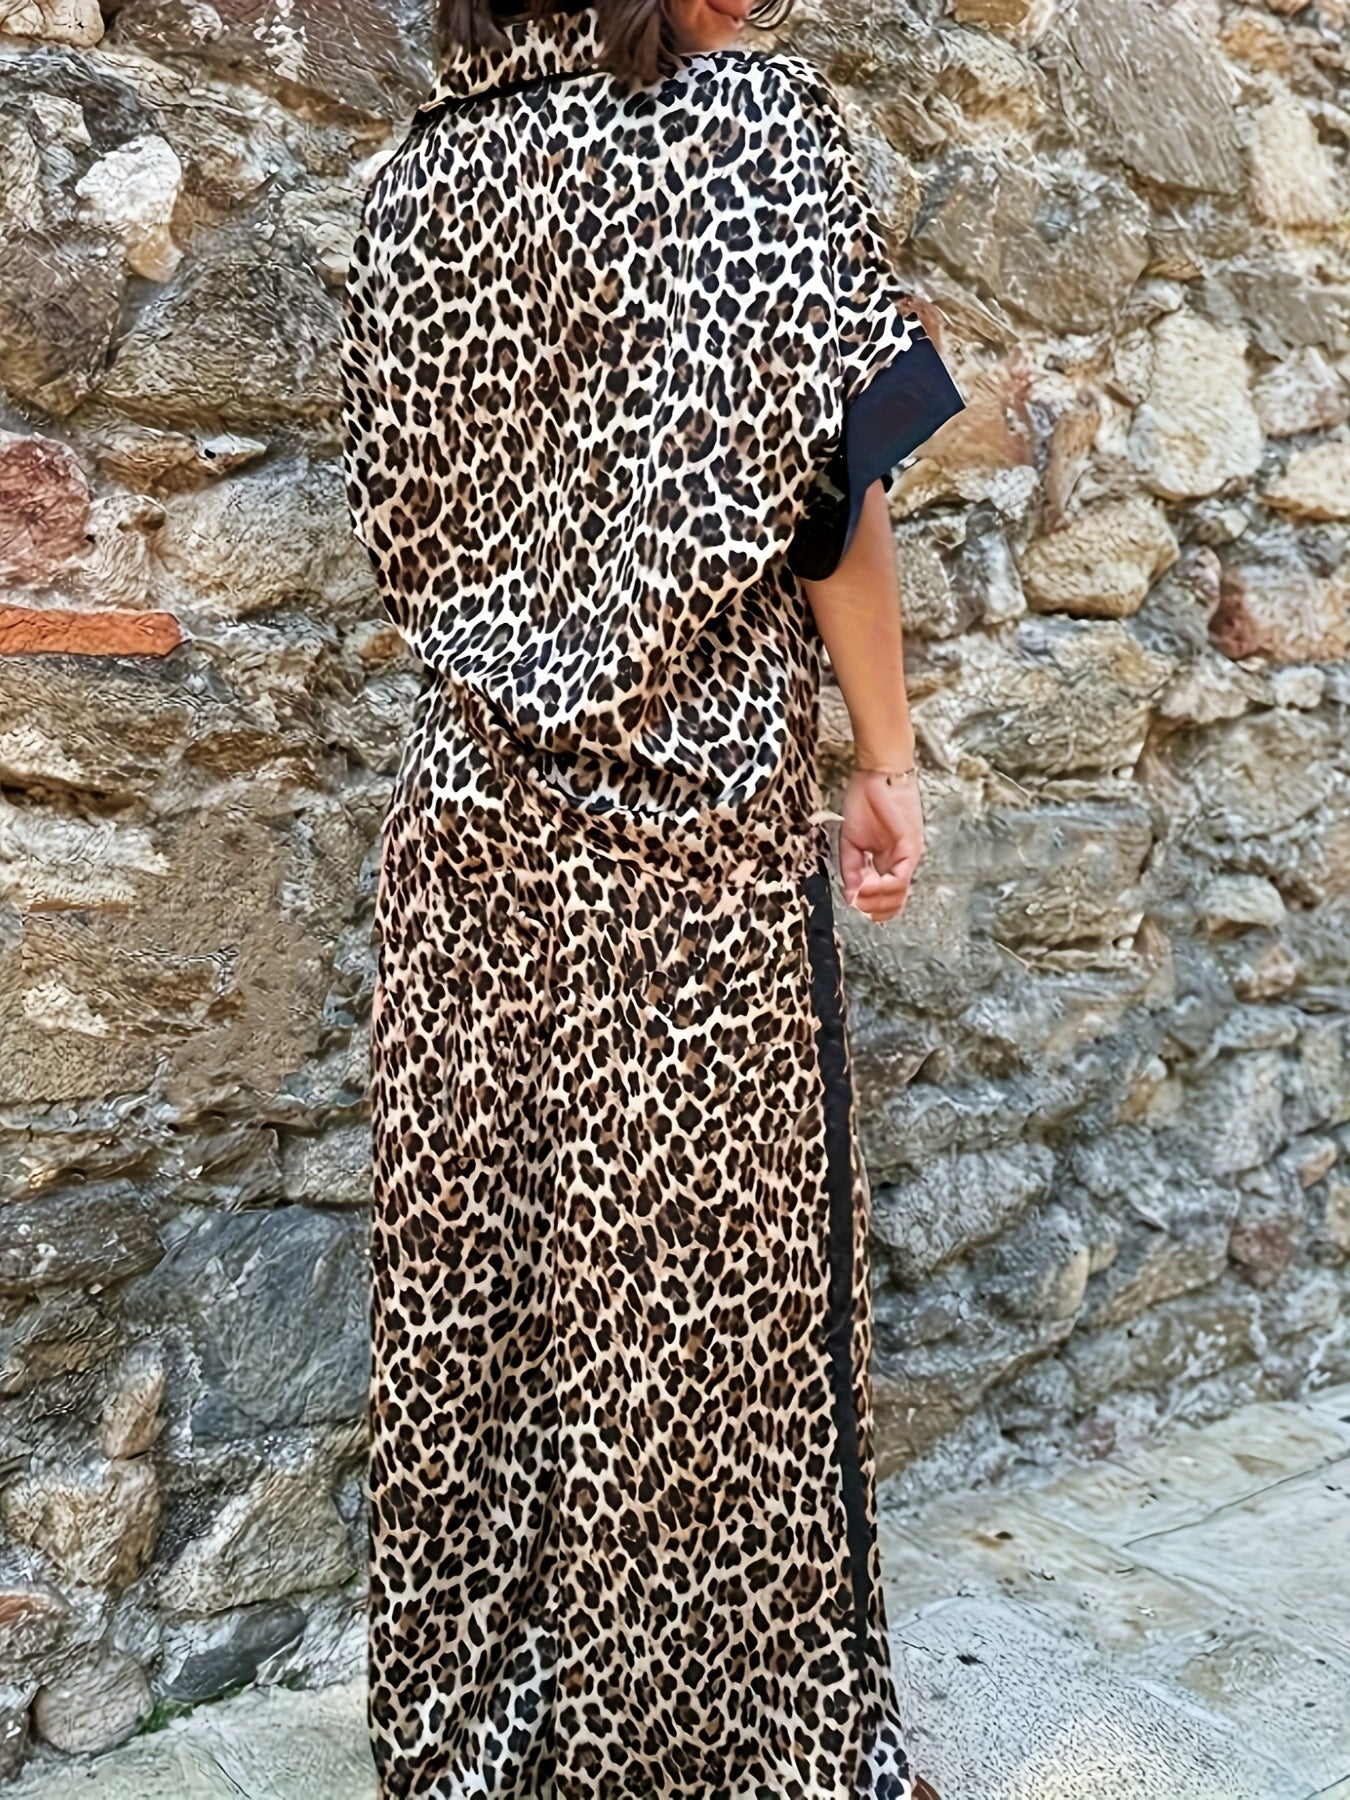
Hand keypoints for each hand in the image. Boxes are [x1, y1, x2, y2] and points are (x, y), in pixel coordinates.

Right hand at [839, 768, 923, 923]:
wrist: (877, 773)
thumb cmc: (866, 799)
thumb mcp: (851, 841)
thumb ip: (851, 869)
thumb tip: (850, 896)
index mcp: (889, 861)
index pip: (887, 898)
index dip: (869, 907)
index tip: (852, 902)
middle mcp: (902, 862)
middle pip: (894, 904)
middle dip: (871, 908)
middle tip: (854, 901)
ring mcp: (909, 856)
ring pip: (898, 896)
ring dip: (874, 900)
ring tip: (858, 893)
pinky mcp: (911, 848)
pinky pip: (899, 879)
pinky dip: (881, 887)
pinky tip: (866, 884)